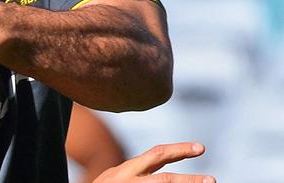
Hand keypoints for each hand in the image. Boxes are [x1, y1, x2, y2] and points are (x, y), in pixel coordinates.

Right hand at [93, 142, 215, 182]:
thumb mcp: (115, 179)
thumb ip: (136, 173)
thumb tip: (162, 170)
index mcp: (127, 171)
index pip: (157, 155)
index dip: (180, 150)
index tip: (201, 148)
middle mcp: (129, 181)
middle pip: (165, 181)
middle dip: (190, 181)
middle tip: (212, 181)